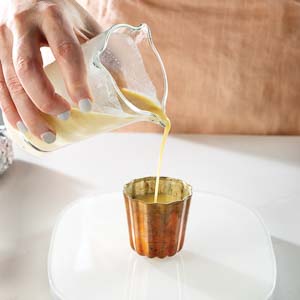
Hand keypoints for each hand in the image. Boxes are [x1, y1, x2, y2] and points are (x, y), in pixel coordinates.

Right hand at [0, 0, 100, 142]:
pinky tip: (21, 124)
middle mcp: (23, 24)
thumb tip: (123, 89)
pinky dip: (9, 107)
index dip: (76, 81)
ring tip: (46, 134)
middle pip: (28, 68)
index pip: (65, 51)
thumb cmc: (61, 12)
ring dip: (27, 112)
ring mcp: (2, 37)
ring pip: (9, 80)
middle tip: (64, 117)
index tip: (86, 106)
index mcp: (53, 16)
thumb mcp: (85, 26)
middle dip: (45, 99)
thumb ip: (102, 53)